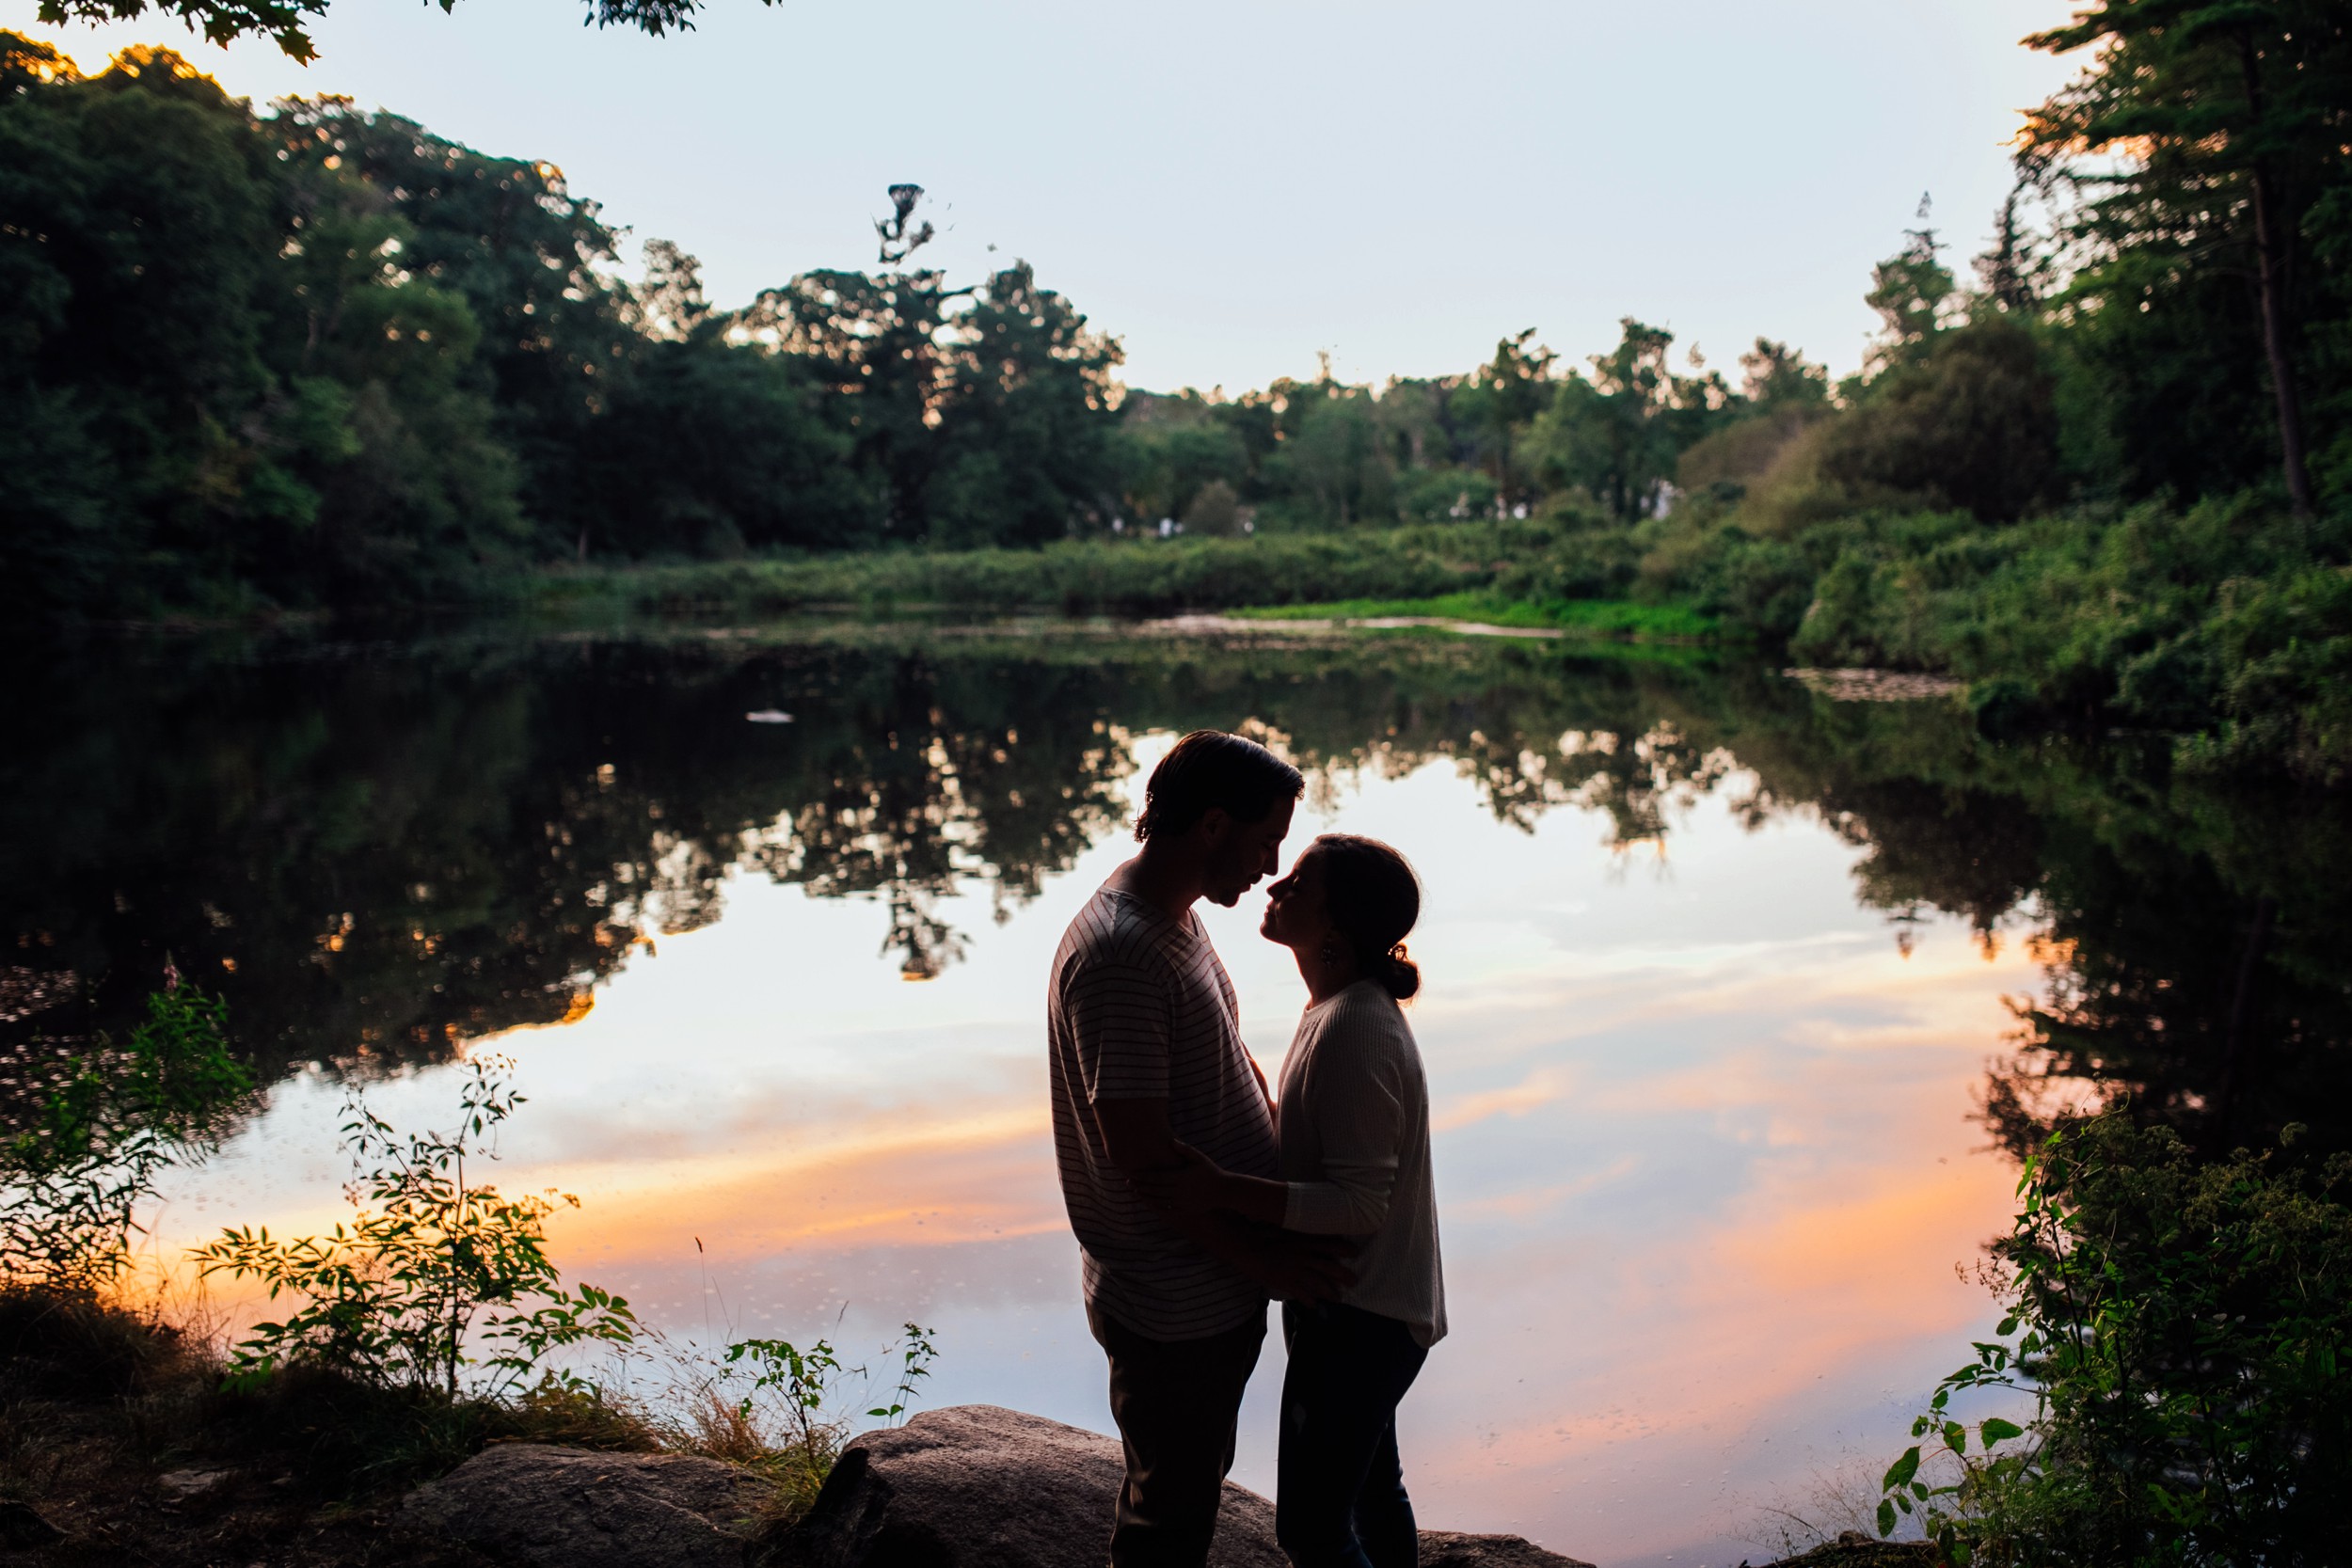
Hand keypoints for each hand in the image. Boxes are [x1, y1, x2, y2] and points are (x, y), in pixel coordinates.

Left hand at [1131, 1140, 1227, 1215]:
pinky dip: (1156, 1206)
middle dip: (1140, 1186)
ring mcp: (1182, 1202)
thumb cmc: (1210, 1171)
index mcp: (1181, 1178)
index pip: (1157, 1178)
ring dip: (1145, 1196)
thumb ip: (1185, 1150)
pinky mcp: (1184, 1210)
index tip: (1132, 1173)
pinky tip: (1149, 1202)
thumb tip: (1171, 1141)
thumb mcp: (1199, 1158)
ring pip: (1158, 1200)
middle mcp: (1179, 1191)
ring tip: (1136, 1191)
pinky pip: (1167, 1209)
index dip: (1143, 1176)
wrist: (1223, 1191)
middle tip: (1128, 1182)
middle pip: (1154, 1190)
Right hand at [1230, 1227, 1356, 1302]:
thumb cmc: (1263, 1234)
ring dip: (1330, 1292)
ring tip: (1338, 1299)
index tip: (1354, 1252)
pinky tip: (1314, 1306)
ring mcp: (1295, 1269)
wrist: (1247, 1247)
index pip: (1330, 1244)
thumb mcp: (1283, 1228)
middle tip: (1354, 1281)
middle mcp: (1303, 1255)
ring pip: (1319, 1283)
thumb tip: (1307, 1231)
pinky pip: (1303, 1294)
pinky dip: (1310, 1301)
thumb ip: (1297, 1232)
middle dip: (1344, 1275)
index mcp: (1303, 1240)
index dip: (1344, 1248)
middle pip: (1330, 1267)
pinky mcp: (1286, 1281)